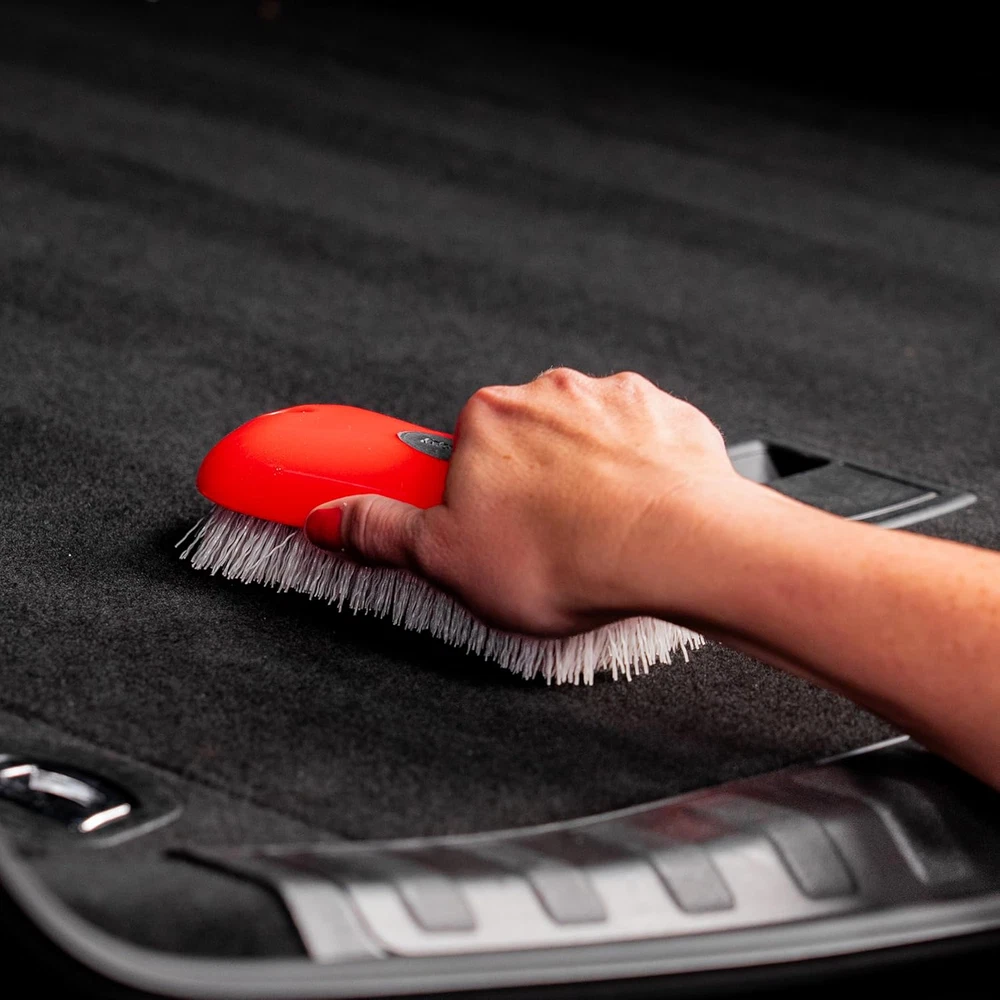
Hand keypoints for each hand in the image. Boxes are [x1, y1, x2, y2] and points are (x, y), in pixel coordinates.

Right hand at [305, 368, 751, 634]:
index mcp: (487, 418)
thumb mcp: (448, 560)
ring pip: (583, 441)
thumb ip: (382, 533)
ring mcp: (614, 400)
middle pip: (520, 441)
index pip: (452, 447)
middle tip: (535, 543)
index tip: (475, 514)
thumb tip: (331, 519)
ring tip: (590, 534)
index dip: (461, 489)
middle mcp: (549, 393)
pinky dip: (634, 473)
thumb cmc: (571, 555)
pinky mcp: (667, 417)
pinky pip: (639, 443)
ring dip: (582, 477)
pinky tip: (634, 515)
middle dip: (523, 486)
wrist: (683, 547)